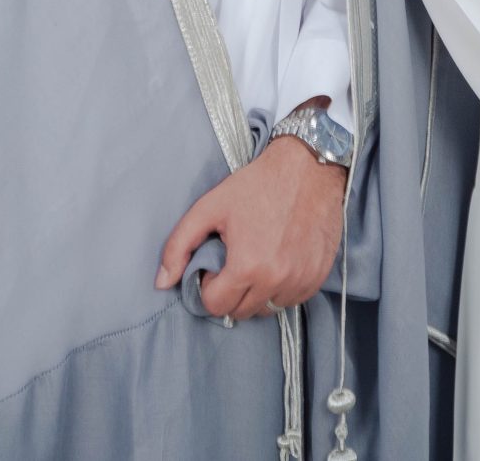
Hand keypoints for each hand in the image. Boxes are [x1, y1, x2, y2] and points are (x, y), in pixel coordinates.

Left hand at [155, 133, 349, 321]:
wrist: (309, 167)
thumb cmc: (258, 184)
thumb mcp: (210, 207)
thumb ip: (179, 246)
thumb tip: (162, 283)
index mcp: (248, 267)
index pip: (216, 306)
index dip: (208, 286)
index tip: (215, 265)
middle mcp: (276, 281)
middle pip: (241, 312)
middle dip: (230, 293)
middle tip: (234, 263)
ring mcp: (301, 281)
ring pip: (267, 309)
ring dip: (256, 294)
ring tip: (256, 262)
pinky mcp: (317, 277)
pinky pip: (292, 300)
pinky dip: (281, 289)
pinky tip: (277, 262)